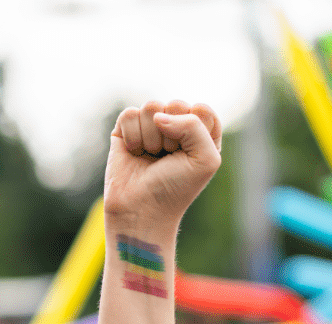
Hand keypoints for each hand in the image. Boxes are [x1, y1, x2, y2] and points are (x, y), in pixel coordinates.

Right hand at [103, 100, 221, 232]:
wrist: (141, 210)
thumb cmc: (176, 188)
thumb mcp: (205, 159)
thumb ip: (194, 125)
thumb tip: (158, 116)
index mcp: (201, 134)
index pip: (202, 109)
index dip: (196, 130)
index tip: (190, 155)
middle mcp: (176, 127)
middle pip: (176, 104)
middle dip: (172, 135)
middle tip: (168, 158)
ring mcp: (150, 127)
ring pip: (152, 107)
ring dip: (151, 137)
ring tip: (151, 157)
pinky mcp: (125, 131)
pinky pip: (129, 114)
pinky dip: (132, 136)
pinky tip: (134, 153)